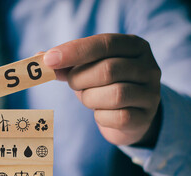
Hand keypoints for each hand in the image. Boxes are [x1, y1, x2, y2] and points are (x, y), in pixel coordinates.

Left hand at [43, 34, 160, 145]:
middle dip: (80, 79)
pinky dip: (101, 117)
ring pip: (114, 94)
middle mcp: (148, 67)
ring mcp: (151, 93)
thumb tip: (39, 57)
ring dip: (90, 98)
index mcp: (134, 46)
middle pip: (108, 70)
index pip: (104, 44)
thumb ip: (66, 62)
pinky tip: (102, 113)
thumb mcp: (87, 69)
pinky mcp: (145, 117)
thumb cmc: (104, 86)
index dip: (74, 51)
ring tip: (89, 98)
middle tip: (73, 84)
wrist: (128, 115)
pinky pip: (117, 117)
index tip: (48, 60)